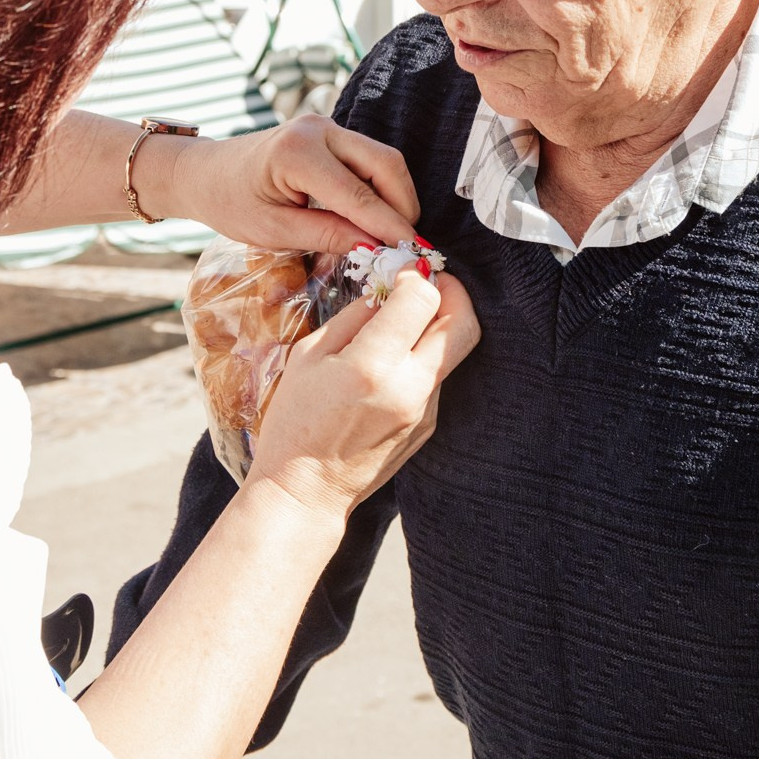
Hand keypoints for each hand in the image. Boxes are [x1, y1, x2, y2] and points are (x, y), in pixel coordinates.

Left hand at [169, 115, 420, 253]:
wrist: (204, 173)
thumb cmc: (230, 203)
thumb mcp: (274, 231)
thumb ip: (327, 236)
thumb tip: (375, 248)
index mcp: (297, 153)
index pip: (358, 194)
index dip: (389, 225)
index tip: (412, 252)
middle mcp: (318, 129)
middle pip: (385, 164)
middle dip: (402, 205)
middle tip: (406, 244)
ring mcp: (326, 126)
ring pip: (383, 159)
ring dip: (395, 196)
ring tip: (393, 234)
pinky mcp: (330, 132)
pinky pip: (369, 158)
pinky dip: (380, 187)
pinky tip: (377, 216)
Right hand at [247, 269, 479, 519]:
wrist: (306, 490)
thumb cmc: (295, 422)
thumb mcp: (309, 356)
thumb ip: (354, 317)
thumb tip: (386, 289)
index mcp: (373, 366)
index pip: (423, 299)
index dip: (418, 274)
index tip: (404, 268)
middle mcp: (409, 387)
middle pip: (463, 322)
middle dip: (451, 291)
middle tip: (429, 282)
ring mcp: (425, 410)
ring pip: (455, 348)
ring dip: (439, 323)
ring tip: (404, 320)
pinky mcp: (429, 424)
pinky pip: (439, 375)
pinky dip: (425, 354)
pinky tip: (394, 359)